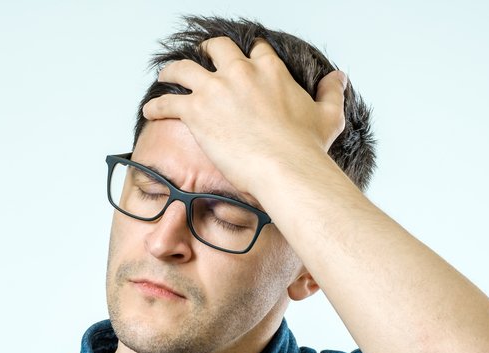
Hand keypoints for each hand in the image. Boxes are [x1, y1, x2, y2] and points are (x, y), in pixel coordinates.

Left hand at [141, 37, 347, 197]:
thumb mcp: (328, 115)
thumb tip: (339, 76)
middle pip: (217, 49)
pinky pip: (167, 102)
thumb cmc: (306, 148)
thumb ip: (331, 92)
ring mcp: (215, 89)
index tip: (242, 61)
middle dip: (207, 51)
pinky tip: (149, 111)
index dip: (248, 55)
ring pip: (184, 68)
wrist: (286, 167)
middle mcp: (241, 72)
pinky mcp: (196, 111)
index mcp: (270, 70)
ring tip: (165, 76)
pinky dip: (156, 106)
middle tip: (201, 58)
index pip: (256, 51)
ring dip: (172, 71)